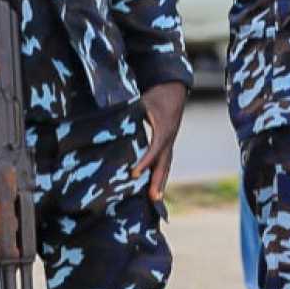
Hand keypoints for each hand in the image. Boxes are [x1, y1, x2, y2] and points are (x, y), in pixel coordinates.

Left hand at [131, 81, 186, 202]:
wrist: (175, 90)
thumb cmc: (157, 95)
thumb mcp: (144, 102)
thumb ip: (131, 114)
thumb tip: (114, 124)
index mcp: (164, 129)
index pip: (154, 149)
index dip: (145, 162)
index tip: (134, 174)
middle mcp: (169, 138)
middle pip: (164, 163)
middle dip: (158, 181)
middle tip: (153, 198)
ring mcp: (170, 142)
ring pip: (165, 165)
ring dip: (160, 182)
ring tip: (155, 199)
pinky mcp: (168, 143)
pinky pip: (164, 161)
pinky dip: (160, 174)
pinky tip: (155, 187)